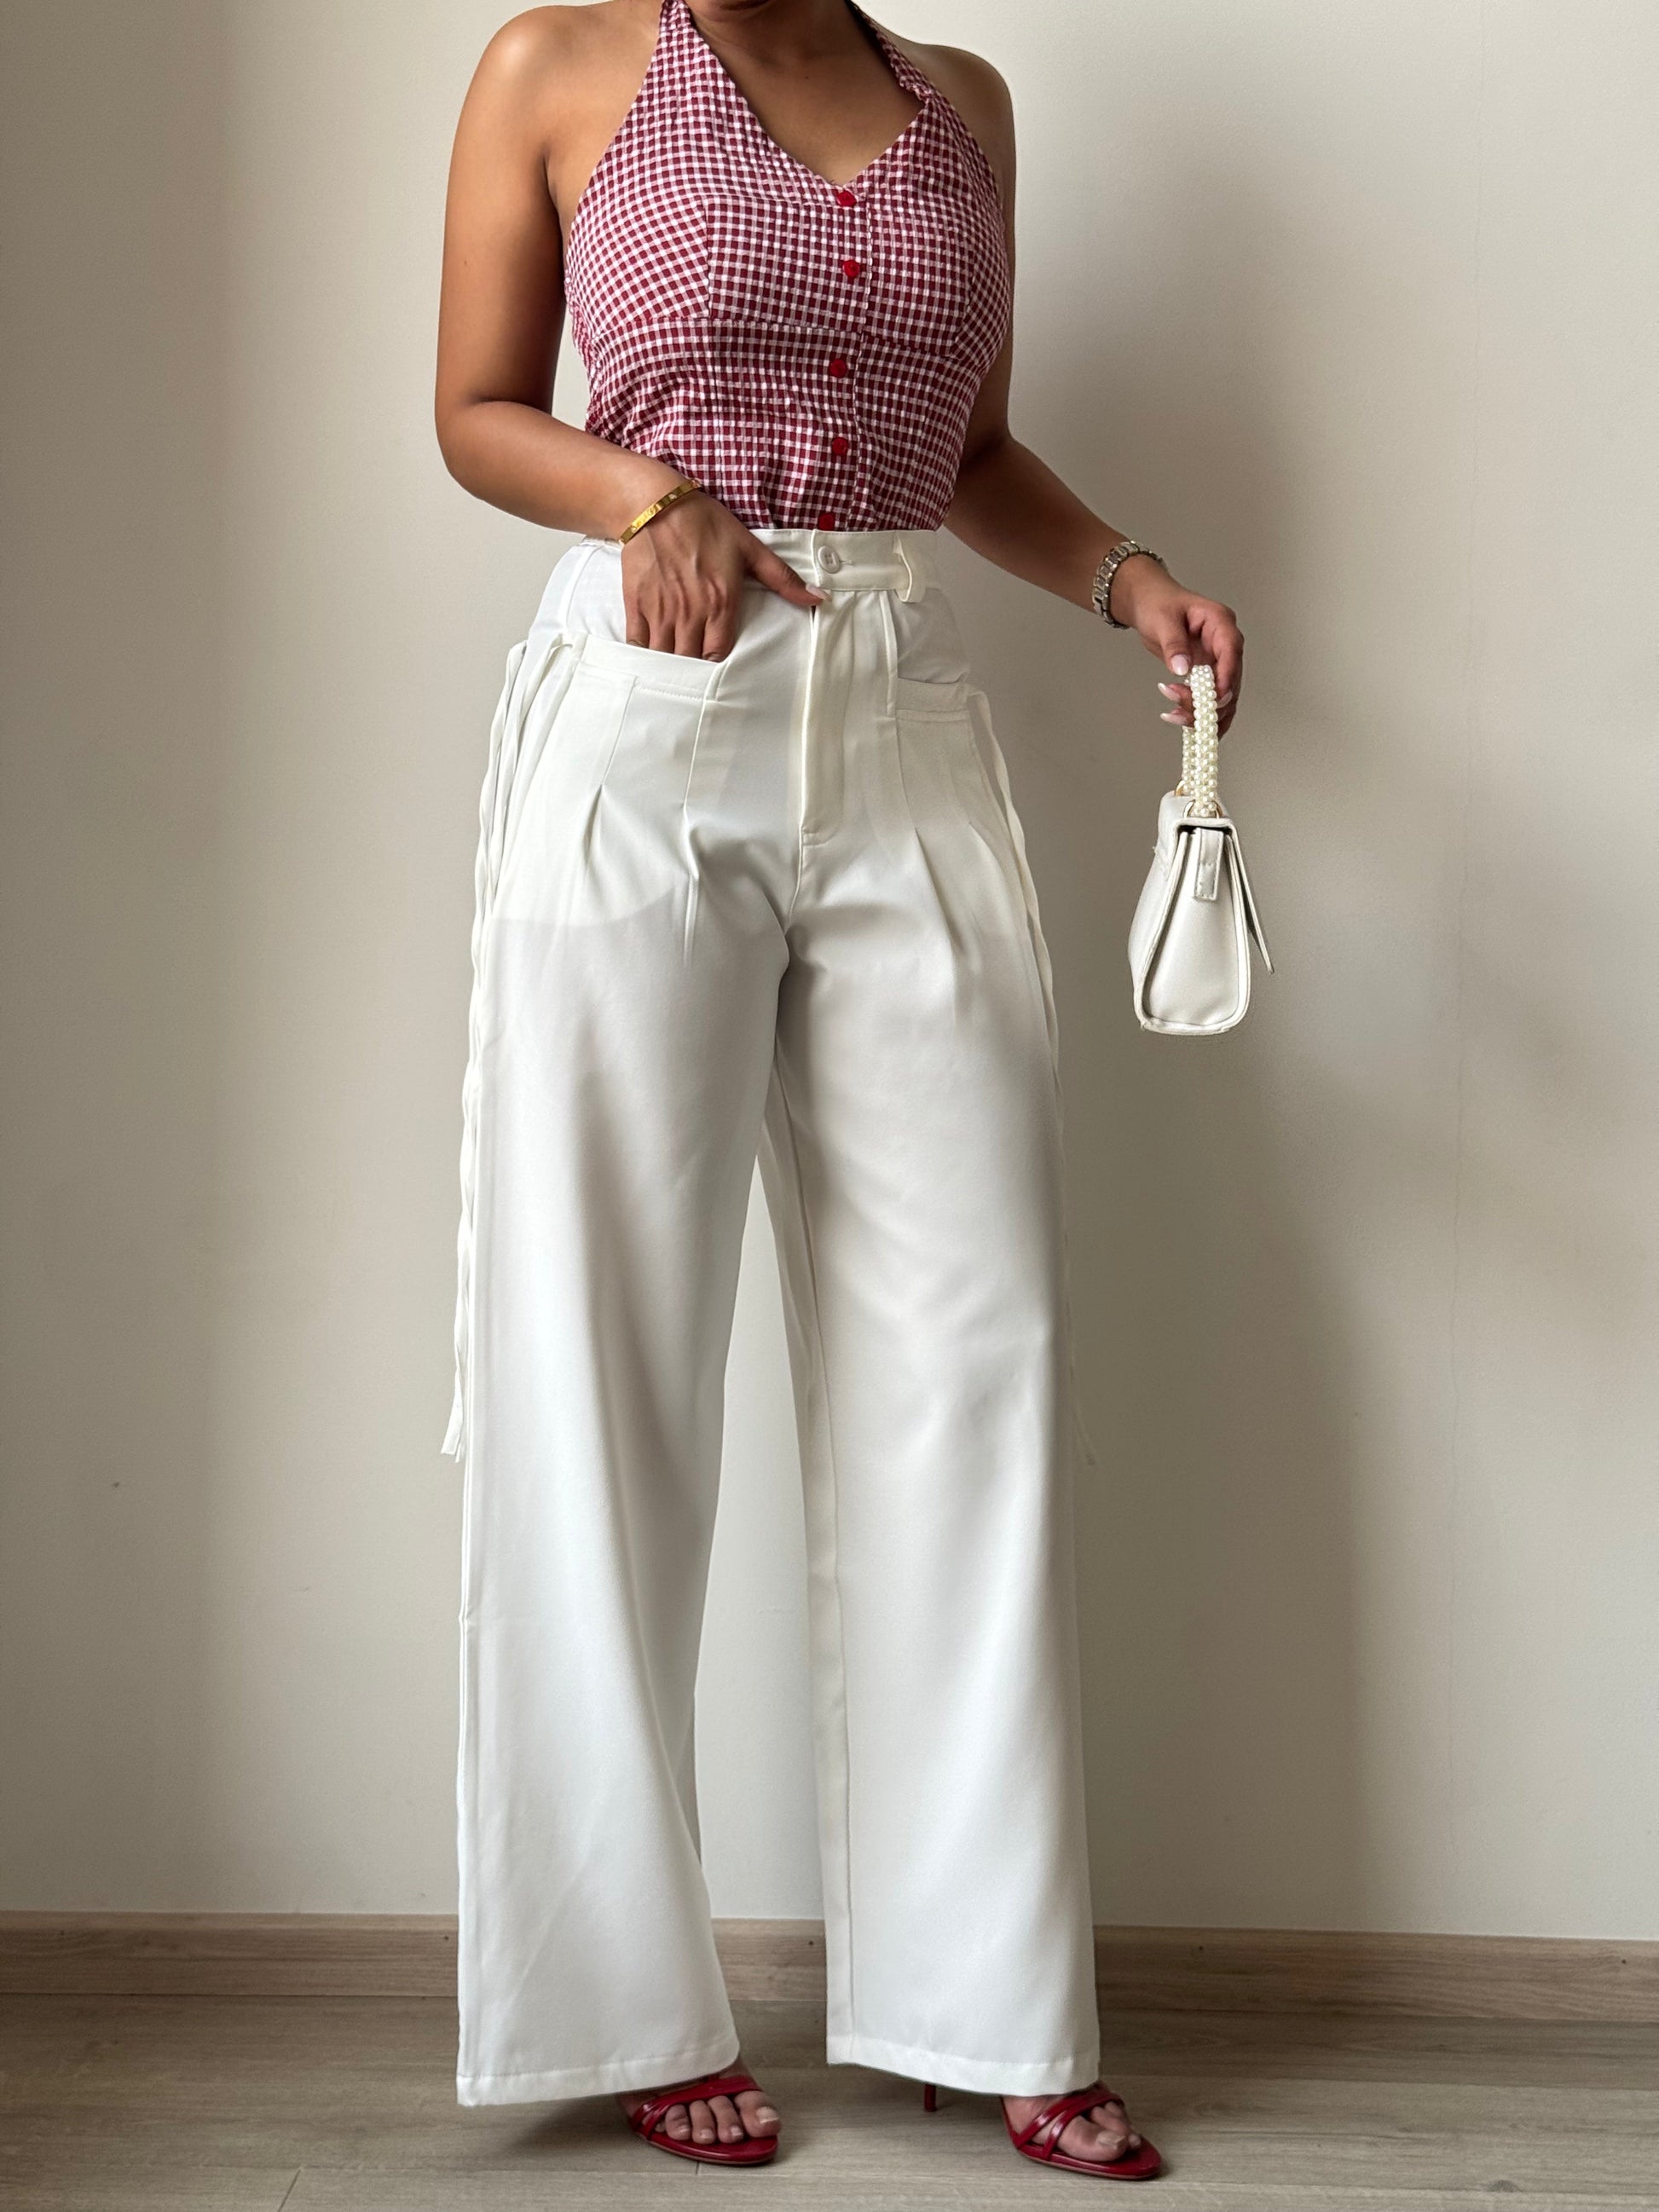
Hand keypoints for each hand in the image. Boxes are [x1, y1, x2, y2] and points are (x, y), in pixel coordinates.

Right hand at [623, 489, 823, 657]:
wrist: (656, 505)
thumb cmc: (706, 524)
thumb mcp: (749, 548)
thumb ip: (783, 579)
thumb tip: (818, 599)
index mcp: (721, 603)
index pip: (718, 655)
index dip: (717, 663)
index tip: (716, 662)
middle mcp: (691, 612)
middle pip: (690, 662)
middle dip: (693, 670)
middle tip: (696, 672)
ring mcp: (661, 610)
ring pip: (664, 658)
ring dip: (670, 666)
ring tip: (675, 667)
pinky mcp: (636, 604)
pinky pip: (638, 644)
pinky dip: (644, 654)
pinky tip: (652, 654)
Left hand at [1111, 555, 1243, 735]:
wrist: (1149, 604)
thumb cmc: (1158, 604)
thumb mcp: (1162, 620)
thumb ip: (1174, 644)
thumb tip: (1182, 668)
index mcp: (1220, 622)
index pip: (1231, 651)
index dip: (1226, 677)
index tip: (1214, 698)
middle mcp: (1225, 643)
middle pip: (1230, 680)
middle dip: (1209, 701)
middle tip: (1181, 709)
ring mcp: (1218, 661)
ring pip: (1223, 696)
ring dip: (1203, 712)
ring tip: (1174, 716)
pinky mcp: (1208, 674)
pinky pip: (1211, 699)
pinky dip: (1200, 714)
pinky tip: (1182, 721)